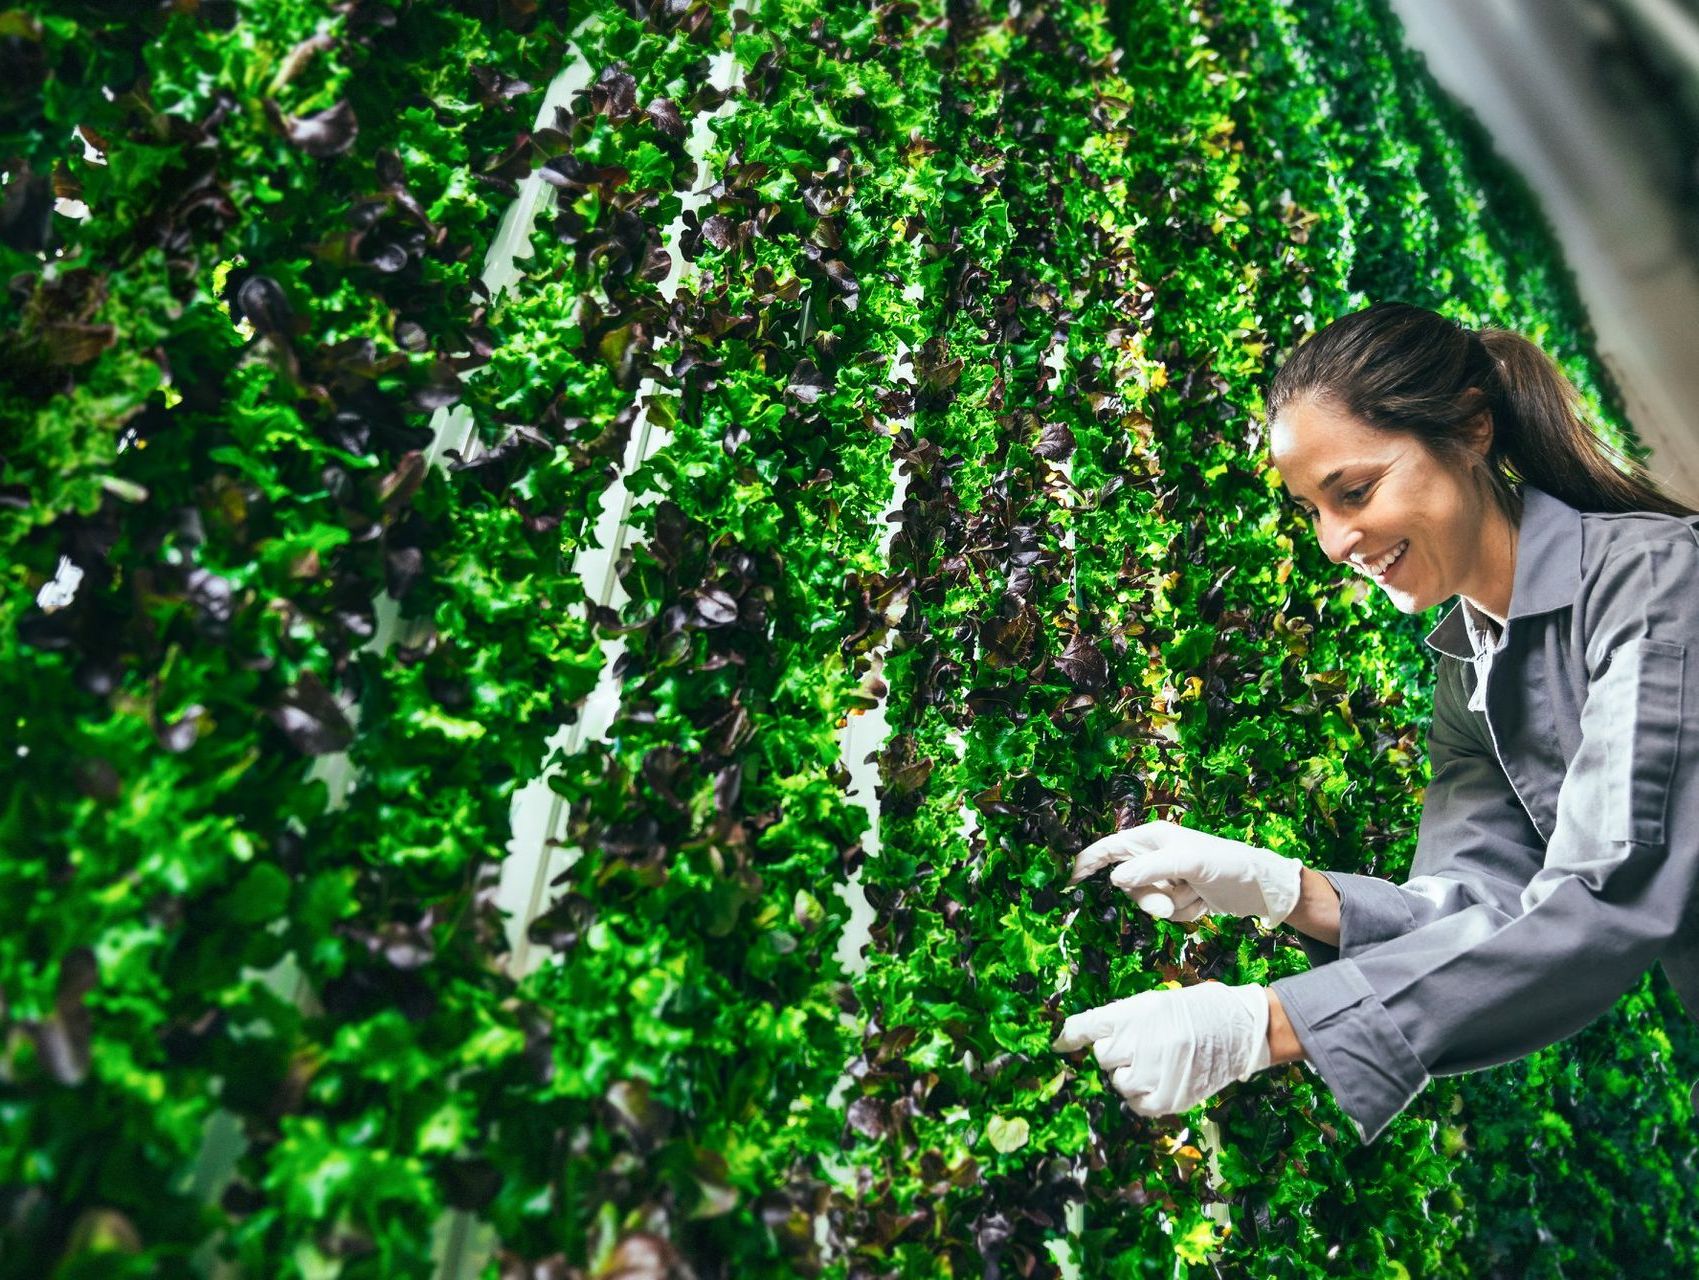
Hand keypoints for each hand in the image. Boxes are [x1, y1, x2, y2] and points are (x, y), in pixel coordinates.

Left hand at [1052, 982, 1272, 1115]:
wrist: (1241, 1029)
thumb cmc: (1196, 1011)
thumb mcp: (1155, 1003)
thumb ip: (1121, 1019)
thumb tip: (1084, 1038)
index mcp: (1135, 1012)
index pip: (1087, 1026)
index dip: (1069, 1036)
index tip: (1057, 1044)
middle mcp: (1140, 1042)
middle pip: (1103, 1057)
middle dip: (1117, 1053)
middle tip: (1142, 1047)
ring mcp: (1153, 1072)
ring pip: (1119, 1082)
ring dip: (1130, 1075)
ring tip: (1156, 1064)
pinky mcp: (1167, 1099)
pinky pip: (1137, 1104)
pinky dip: (1143, 1096)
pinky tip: (1160, 1082)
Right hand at [1068, 820, 1303, 926]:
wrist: (1259, 889)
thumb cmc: (1226, 865)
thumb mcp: (1188, 863)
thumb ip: (1149, 869)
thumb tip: (1116, 879)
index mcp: (1152, 839)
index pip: (1109, 849)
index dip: (1088, 862)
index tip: (1070, 880)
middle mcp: (1156, 857)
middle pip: (1129, 885)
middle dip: (1151, 897)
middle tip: (1174, 898)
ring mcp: (1168, 879)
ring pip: (1149, 903)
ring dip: (1174, 906)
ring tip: (1198, 895)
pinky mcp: (1180, 897)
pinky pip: (1167, 913)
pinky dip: (1186, 913)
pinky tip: (1204, 902)